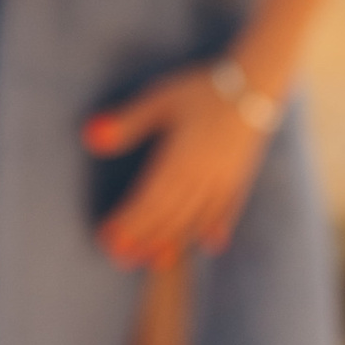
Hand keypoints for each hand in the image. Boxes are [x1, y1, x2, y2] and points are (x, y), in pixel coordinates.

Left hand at [84, 64, 278, 267]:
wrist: (256, 82)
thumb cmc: (202, 88)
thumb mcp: (160, 98)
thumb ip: (126, 121)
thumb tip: (88, 136)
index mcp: (180, 158)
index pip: (149, 199)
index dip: (128, 221)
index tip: (107, 238)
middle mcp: (204, 176)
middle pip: (170, 215)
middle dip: (143, 238)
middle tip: (120, 258)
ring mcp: (225, 180)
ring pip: (196, 218)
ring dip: (173, 242)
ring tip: (154, 262)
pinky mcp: (241, 178)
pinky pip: (229, 210)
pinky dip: (216, 228)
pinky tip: (210, 246)